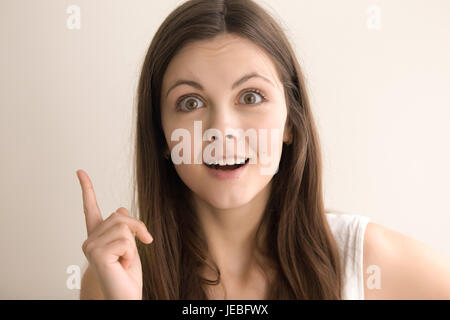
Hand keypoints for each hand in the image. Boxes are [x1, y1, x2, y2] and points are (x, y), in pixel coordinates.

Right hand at [76, 169, 152, 298]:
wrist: (125, 296)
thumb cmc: (127, 274)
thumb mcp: (130, 245)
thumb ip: (124, 226)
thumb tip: (121, 208)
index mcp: (97, 236)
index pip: (90, 208)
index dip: (86, 189)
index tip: (80, 171)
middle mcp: (90, 239)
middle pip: (120, 216)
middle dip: (137, 228)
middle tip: (139, 247)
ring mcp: (91, 247)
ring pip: (124, 227)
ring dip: (134, 244)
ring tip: (125, 260)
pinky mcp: (97, 254)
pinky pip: (125, 241)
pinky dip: (131, 253)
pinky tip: (122, 265)